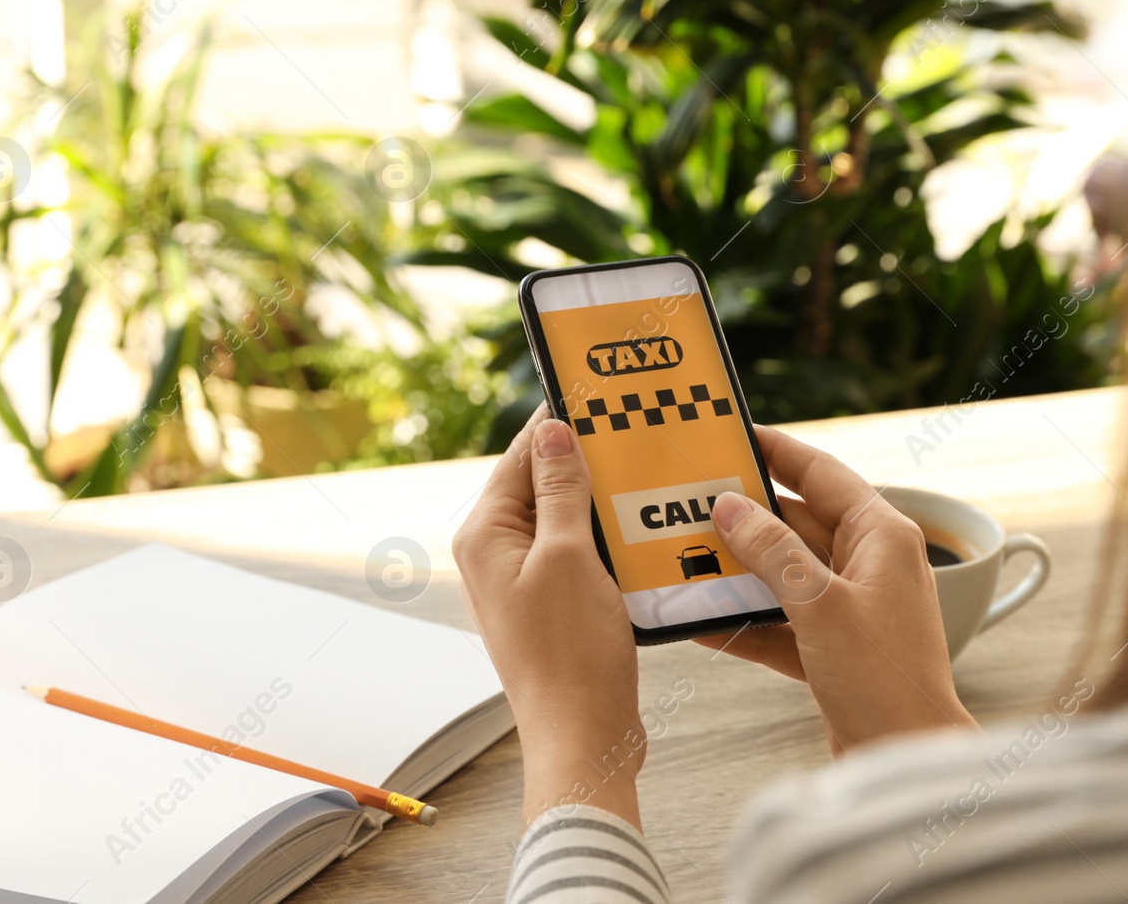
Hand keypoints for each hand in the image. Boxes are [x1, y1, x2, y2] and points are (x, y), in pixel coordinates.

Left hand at [453, 405, 643, 827]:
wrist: (583, 735)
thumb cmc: (571, 655)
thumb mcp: (569, 558)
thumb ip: (559, 491)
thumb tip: (552, 431)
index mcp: (484, 535)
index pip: (521, 455)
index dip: (560, 424)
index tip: (597, 393)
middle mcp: (494, 554)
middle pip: (539, 483)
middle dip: (583, 462)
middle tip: (631, 433)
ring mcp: (520, 581)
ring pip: (561, 518)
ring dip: (598, 503)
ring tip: (642, 478)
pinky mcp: (549, 604)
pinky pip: (574, 552)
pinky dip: (604, 539)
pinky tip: (638, 533)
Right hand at [694, 426, 975, 751]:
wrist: (905, 758)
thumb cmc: (884, 681)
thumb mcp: (819, 605)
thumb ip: (772, 552)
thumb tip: (732, 508)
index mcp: (882, 537)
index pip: (822, 474)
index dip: (776, 450)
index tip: (734, 435)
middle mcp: (869, 565)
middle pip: (797, 522)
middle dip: (746, 515)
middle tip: (693, 500)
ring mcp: (850, 607)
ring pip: (784, 572)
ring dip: (739, 570)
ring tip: (686, 556)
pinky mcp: (832, 648)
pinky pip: (779, 621)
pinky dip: (745, 622)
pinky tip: (702, 621)